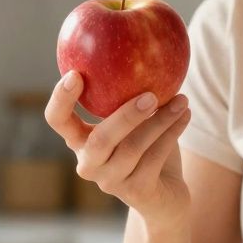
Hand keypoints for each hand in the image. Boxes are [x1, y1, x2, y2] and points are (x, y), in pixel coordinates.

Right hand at [44, 71, 191, 224]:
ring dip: (161, 121)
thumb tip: (143, 44)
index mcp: (80, 140)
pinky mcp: (136, 192)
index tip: (76, 74)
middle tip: (150, 95)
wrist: (165, 197)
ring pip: (134, 148)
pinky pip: (155, 158)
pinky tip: (185, 115)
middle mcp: (89, 163)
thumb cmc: (147, 148)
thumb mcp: (135, 120)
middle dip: (125, 115)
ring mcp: (110, 181)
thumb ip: (130, 93)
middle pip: (100, 139)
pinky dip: (172, 133)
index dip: (61, 99)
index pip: (57, 120)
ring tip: (181, 100)